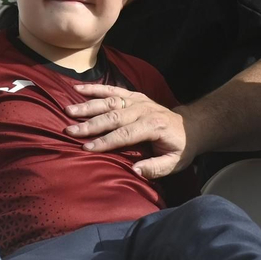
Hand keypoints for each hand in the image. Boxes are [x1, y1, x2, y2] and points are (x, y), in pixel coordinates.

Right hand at [63, 83, 191, 178]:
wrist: (191, 126)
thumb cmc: (180, 147)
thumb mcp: (174, 163)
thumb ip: (155, 168)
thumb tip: (134, 171)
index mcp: (153, 126)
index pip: (125, 135)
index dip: (105, 141)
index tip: (86, 148)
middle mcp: (144, 109)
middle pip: (113, 116)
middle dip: (90, 124)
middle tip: (70, 131)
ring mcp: (137, 100)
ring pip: (109, 101)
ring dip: (88, 106)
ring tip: (68, 110)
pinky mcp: (133, 95)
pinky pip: (112, 89)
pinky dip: (95, 88)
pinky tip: (78, 88)